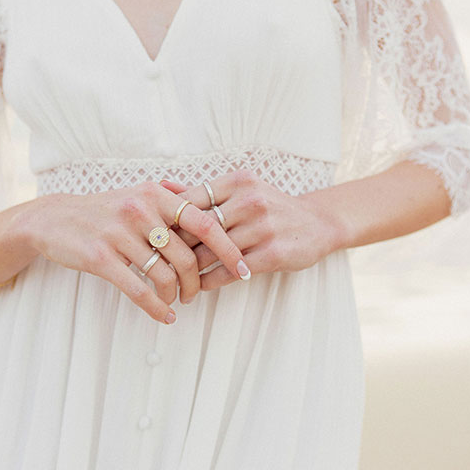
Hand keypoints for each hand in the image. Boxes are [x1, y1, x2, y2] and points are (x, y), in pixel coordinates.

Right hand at [17, 181, 250, 323]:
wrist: (53, 219)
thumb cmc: (102, 210)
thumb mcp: (135, 194)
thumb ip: (168, 196)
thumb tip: (201, 198)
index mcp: (156, 194)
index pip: (205, 222)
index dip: (228, 249)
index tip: (244, 269)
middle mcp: (141, 210)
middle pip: (188, 256)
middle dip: (199, 282)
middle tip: (197, 294)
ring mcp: (119, 233)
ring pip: (165, 275)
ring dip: (177, 296)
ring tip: (177, 302)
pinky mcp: (101, 257)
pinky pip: (139, 289)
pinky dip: (157, 308)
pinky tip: (165, 317)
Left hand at [160, 169, 349, 289]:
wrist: (318, 223)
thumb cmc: (269, 207)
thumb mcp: (240, 191)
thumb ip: (200, 192)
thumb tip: (160, 187)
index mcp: (238, 182)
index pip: (190, 202)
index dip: (167, 222)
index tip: (151, 238)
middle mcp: (250, 200)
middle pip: (198, 229)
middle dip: (174, 249)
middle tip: (154, 265)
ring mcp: (263, 227)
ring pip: (212, 252)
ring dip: (189, 271)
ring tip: (174, 281)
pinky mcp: (273, 253)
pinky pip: (231, 271)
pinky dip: (211, 281)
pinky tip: (200, 287)